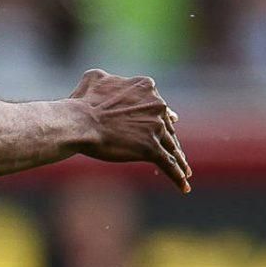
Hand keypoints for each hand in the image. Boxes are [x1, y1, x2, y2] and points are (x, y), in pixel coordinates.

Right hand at [71, 70, 192, 193]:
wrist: (79, 123)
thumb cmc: (82, 102)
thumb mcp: (94, 78)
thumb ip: (107, 78)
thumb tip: (104, 78)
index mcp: (147, 87)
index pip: (158, 105)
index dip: (161, 118)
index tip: (168, 123)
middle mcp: (157, 105)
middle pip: (168, 126)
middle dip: (170, 139)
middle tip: (176, 151)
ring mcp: (156, 128)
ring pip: (172, 146)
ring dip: (180, 160)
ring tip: (186, 171)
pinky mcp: (150, 149)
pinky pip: (169, 164)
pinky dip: (178, 177)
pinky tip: (185, 187)